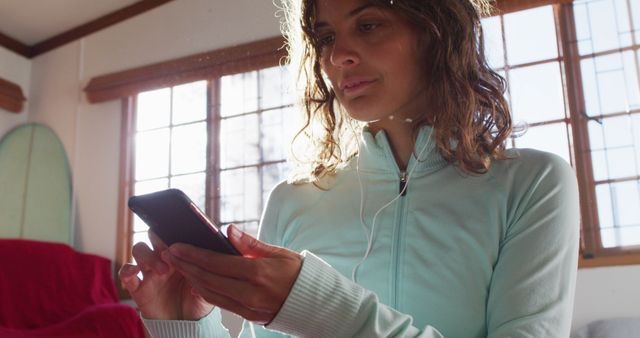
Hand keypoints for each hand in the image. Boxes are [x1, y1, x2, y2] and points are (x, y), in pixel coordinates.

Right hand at [119, 231, 213, 319]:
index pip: (174, 233)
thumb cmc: (199, 302)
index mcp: (182, 255)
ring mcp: (150, 272)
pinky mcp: (139, 288)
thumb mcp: (210, 286)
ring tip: (163, 270)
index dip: (175, 231)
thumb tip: (211, 258)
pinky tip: (135, 272)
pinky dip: (127, 270)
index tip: (182, 236)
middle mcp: (165, 259)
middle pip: (154, 235)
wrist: (186, 327)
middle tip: (170, 250)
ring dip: (148, 256)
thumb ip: (209, 271)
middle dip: (160, 238)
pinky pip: (126, 274)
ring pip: (139, 249)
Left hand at [164, 224, 302, 323]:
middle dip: (185, 265)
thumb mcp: (279, 253)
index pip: (216, 263)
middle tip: (169, 253)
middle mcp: (250, 292)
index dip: (193, 254)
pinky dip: (204, 290)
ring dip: (190, 278)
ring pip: (210, 292)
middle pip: (208, 278)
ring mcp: (247, 307)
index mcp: (258, 273)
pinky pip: (219, 302)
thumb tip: (228, 230)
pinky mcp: (247, 316)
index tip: (176, 246)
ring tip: (177, 265)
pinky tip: (195, 279)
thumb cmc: (298, 273)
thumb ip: (251, 244)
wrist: (314, 303)